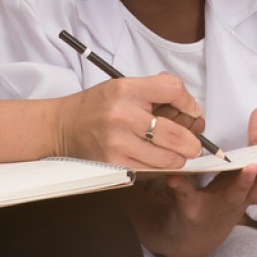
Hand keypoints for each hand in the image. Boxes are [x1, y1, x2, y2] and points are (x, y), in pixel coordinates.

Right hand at [50, 74, 203, 168]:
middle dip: (192, 142)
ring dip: (178, 158)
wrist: (62, 126)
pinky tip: (157, 161)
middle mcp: (123, 115)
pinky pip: (150, 171)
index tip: (192, 111)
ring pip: (167, 158)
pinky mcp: (114, 164)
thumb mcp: (122, 86)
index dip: (188, 102)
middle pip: (175, 133)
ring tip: (176, 154)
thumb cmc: (96, 105)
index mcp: (127, 89)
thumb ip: (153, 89)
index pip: (172, 90)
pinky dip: (160, 168)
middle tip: (194, 145)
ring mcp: (118, 142)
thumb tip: (186, 102)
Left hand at [130, 107, 256, 256]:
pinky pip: (187, 199)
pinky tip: (176, 178)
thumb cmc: (222, 196)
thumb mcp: (242, 169)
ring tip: (247, 168)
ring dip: (242, 184)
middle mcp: (242, 198)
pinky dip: (182, 188)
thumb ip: (253, 143)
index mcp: (255, 185)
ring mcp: (218, 207)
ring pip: (234, 196)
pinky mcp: (192, 212)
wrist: (192, 236)